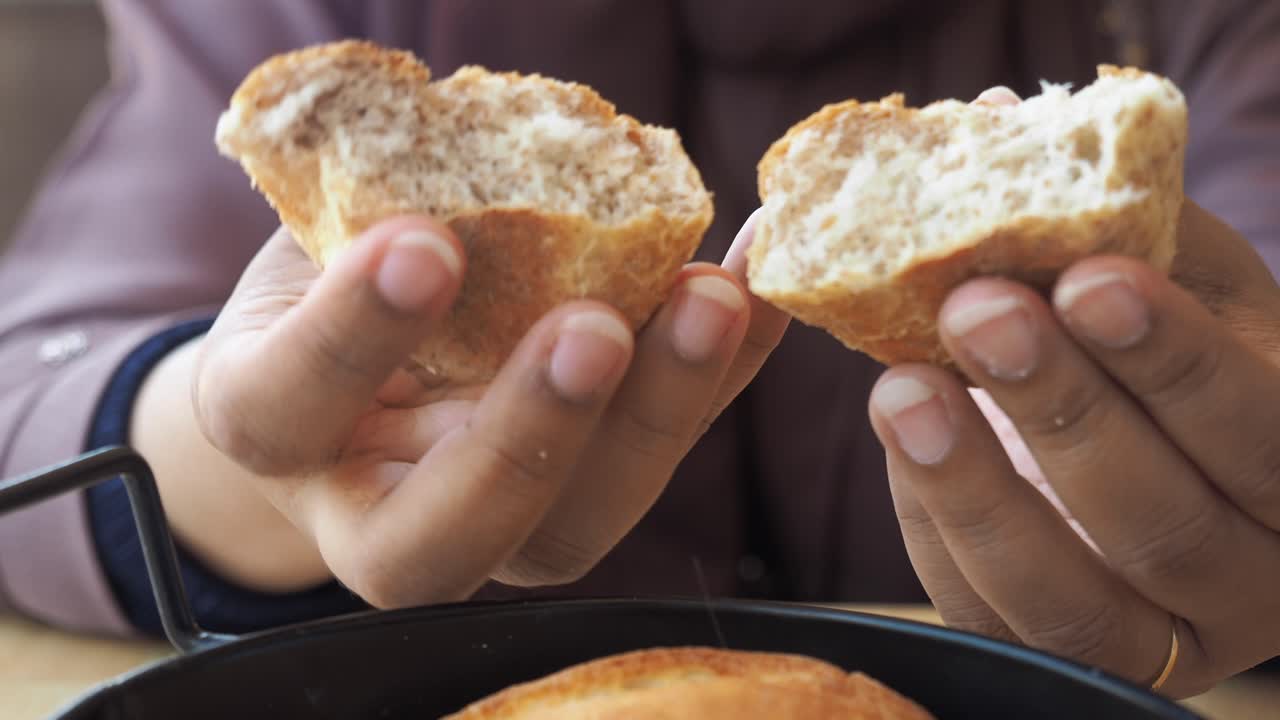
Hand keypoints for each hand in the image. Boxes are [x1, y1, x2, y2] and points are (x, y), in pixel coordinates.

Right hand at [177, 212, 787, 607]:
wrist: (366, 346)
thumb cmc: (328, 282)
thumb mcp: (317, 241)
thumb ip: (365, 217)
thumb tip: (466, 144)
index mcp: (279, 433)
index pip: (287, 407)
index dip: (350, 336)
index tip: (424, 244)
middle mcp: (379, 513)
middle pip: (443, 540)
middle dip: (528, 437)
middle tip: (596, 329)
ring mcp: (493, 528)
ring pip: (578, 522)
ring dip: (660, 411)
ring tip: (712, 297)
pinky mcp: (584, 497)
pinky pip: (660, 452)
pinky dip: (721, 371)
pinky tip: (753, 287)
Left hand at [867, 196, 1279, 696]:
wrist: (1151, 444)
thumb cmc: (1168, 345)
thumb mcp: (1176, 279)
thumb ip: (1114, 220)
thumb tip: (993, 117)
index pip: (1262, 428)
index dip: (1175, 359)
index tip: (1088, 278)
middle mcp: (1252, 575)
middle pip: (1163, 522)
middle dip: (1059, 411)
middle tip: (974, 312)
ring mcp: (1158, 638)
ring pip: (1069, 598)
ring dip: (976, 487)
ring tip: (901, 388)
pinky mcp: (1062, 655)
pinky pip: (992, 616)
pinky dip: (937, 528)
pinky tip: (903, 438)